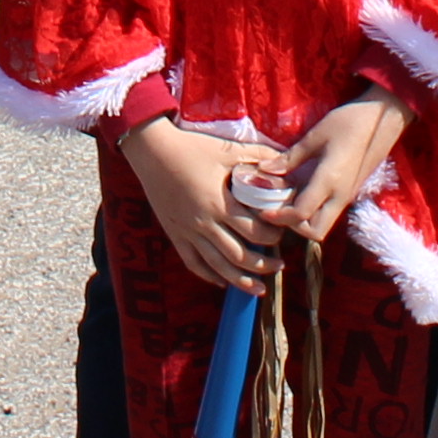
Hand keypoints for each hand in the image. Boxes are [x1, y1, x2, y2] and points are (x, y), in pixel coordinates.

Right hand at [117, 115, 290, 294]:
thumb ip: (258, 155)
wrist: (152, 151)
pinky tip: (223, 282)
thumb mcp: (227, 150)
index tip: (281, 234)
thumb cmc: (192, 148)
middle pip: (239, 255)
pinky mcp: (175, 234)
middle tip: (279, 265)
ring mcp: (188, 232)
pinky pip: (192, 262)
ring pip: (217, 266)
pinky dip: (209, 276)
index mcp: (220, 203)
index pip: (254, 231)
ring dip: (241, 280)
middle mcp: (204, 223)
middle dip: (263, 264)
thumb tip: (285, 162)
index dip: (272, 236)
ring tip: (259, 289)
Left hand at [274, 93, 411, 243]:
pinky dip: (314, 210)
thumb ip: (291, 157)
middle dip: (294, 226)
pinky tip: (301, 190)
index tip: (262, 210)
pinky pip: (330, 211)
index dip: (280, 216)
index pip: (302, 213)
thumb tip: (264, 169)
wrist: (385, 118)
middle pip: (316, 231)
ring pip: (324, 224)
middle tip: (277, 208)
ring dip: (304, 220)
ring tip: (287, 198)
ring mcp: (348, 195)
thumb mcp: (316, 135)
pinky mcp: (350, 191)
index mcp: (330, 181)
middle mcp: (340, 195)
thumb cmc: (350, 122)